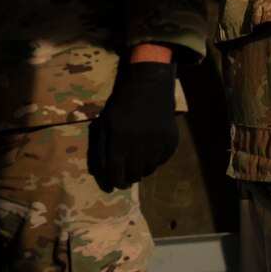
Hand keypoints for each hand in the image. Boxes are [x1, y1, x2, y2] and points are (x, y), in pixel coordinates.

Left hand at [89, 60, 178, 190]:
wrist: (149, 85)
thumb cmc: (122, 105)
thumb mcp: (104, 123)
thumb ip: (100, 148)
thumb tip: (99, 172)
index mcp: (119, 139)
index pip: (116, 170)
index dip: (114, 181)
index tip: (114, 186)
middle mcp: (139, 143)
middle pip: (133, 172)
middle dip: (128, 178)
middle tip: (127, 178)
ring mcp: (157, 141)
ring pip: (149, 169)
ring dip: (142, 171)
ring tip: (138, 168)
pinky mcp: (171, 139)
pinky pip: (162, 160)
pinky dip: (156, 162)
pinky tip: (151, 157)